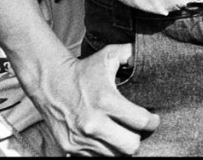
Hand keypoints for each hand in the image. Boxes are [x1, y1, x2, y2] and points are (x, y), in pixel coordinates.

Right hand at [30, 45, 159, 155]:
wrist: (49, 83)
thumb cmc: (84, 70)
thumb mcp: (110, 55)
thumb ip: (132, 54)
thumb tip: (151, 56)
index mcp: (106, 101)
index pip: (140, 122)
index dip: (152, 122)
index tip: (153, 119)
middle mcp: (93, 123)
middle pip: (130, 146)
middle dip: (138, 137)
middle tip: (136, 129)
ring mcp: (80, 138)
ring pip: (114, 155)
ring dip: (120, 145)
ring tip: (121, 132)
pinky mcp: (70, 147)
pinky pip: (96, 157)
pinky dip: (104, 149)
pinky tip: (106, 136)